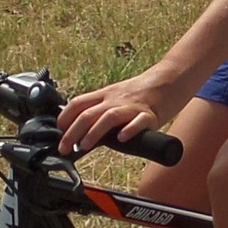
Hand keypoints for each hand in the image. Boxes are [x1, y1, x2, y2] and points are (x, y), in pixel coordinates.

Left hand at [59, 71, 178, 156]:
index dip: (64, 117)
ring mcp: (132, 107)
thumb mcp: (116, 96)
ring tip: (84, 145)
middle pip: (89, 113)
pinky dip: (129, 130)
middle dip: (72, 132)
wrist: (169, 79)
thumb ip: (100, 109)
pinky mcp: (150, 115)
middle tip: (63, 148)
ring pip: (109, 117)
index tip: (58, 132)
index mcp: (106, 95)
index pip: (78, 103)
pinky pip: (139, 122)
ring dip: (94, 132)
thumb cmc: (141, 92)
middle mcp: (116, 100)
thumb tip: (81, 130)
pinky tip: (122, 139)